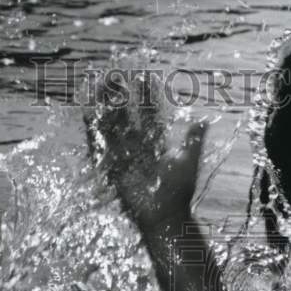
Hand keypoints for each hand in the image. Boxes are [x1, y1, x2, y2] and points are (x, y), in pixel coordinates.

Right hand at [85, 69, 207, 228]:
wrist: (162, 215)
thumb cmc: (178, 191)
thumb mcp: (188, 161)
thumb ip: (193, 140)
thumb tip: (204, 119)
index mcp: (156, 144)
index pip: (149, 114)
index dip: (146, 97)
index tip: (143, 77)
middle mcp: (137, 147)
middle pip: (127, 116)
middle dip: (121, 96)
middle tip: (116, 75)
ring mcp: (122, 155)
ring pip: (111, 125)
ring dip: (105, 107)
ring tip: (99, 85)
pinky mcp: (110, 165)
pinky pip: (99, 144)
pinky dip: (92, 128)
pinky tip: (86, 112)